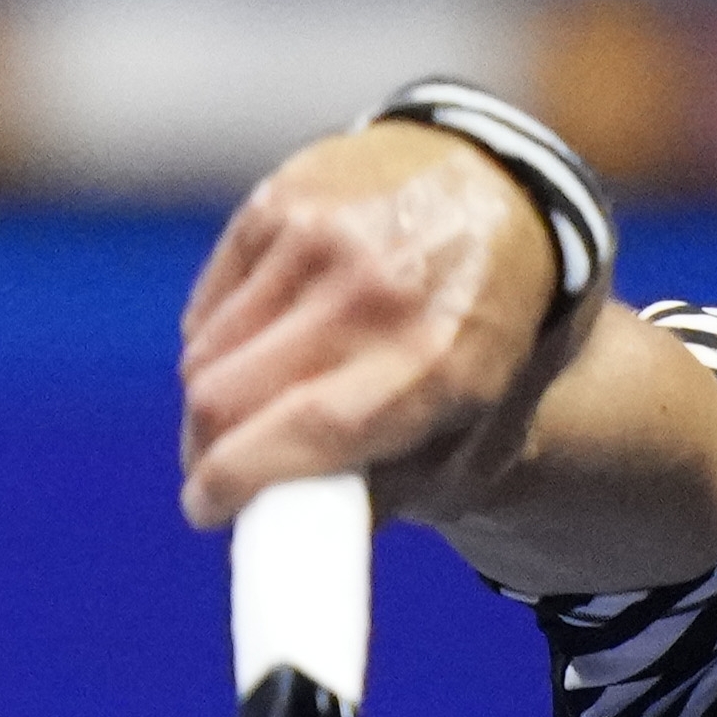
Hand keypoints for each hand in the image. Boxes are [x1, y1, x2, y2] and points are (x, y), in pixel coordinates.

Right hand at [180, 122, 571, 528]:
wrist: (511, 185)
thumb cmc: (495, 322)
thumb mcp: (489, 418)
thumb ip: (410, 485)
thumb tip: (315, 531)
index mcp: (438, 360)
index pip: (308, 432)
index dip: (236, 482)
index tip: (208, 510)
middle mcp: (377, 293)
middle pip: (226, 397)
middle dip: (208, 452)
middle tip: (219, 471)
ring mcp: (322, 235)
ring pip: (206, 352)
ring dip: (215, 395)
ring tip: (260, 401)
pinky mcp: (281, 198)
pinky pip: (210, 302)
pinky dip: (219, 338)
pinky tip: (265, 340)